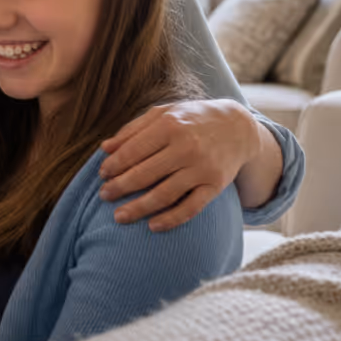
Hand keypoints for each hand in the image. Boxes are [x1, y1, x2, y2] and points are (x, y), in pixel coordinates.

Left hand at [98, 99, 260, 231]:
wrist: (238, 127)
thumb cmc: (192, 119)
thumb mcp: (163, 113)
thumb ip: (133, 129)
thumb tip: (104, 149)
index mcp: (170, 125)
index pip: (133, 150)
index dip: (114, 165)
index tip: (102, 175)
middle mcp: (186, 146)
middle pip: (144, 174)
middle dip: (120, 187)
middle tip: (104, 196)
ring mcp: (202, 168)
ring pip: (164, 194)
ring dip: (138, 208)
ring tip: (118, 217)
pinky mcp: (215, 186)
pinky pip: (190, 208)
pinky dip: (171, 220)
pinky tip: (152, 227)